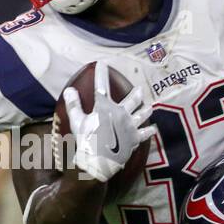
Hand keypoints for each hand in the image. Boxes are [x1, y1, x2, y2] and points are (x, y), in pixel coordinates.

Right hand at [62, 64, 155, 183]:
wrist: (99, 160)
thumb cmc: (86, 140)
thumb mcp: (77, 121)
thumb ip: (74, 104)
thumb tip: (69, 89)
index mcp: (105, 107)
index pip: (101, 85)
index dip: (101, 73)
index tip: (101, 63)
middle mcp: (121, 113)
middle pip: (132, 100)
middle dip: (136, 94)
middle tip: (140, 90)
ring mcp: (130, 126)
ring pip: (142, 114)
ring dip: (146, 110)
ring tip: (150, 107)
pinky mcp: (135, 139)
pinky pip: (145, 133)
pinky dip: (149, 131)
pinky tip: (154, 129)